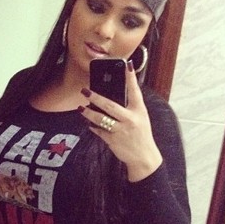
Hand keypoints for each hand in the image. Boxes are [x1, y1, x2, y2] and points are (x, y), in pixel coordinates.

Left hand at [78, 62, 162, 181]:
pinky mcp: (113, 140)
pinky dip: (93, 127)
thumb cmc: (141, 136)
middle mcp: (130, 119)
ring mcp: (121, 130)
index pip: (135, 91)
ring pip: (101, 119)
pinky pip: (99, 131)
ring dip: (88, 113)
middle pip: (110, 105)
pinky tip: (88, 124)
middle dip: (96, 97)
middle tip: (85, 91)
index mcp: (139, 111)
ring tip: (81, 108)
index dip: (131, 78)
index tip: (127, 65)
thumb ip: (129, 109)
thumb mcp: (140, 119)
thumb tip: (111, 99)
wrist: (143, 158)